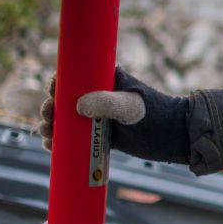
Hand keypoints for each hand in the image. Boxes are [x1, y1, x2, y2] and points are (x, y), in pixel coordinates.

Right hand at [39, 67, 189, 162]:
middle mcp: (100, 93)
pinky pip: (76, 135)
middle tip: (49, 121)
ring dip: (52, 126)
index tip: (53, 97)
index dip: (58, 85)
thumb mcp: (130, 108)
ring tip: (48, 137)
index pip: (74, 76)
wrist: (174, 137)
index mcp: (107, 78)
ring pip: (68, 118)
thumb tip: (76, 106)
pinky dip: (62, 140)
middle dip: (51, 109)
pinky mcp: (101, 132)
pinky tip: (51, 147)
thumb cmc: (156, 116)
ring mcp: (100, 114)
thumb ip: (106, 104)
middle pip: (65, 99)